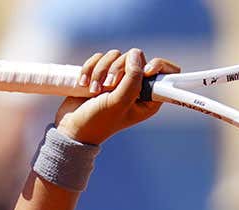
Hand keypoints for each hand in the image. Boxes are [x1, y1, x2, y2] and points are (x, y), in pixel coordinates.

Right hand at [54, 48, 180, 144]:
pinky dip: (90, 68)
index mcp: (149, 97)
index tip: (147, 70)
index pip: (166, 73)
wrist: (72, 127)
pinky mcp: (102, 73)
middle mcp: (136, 86)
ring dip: (101, 71)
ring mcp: (118, 79)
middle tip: (109, 87)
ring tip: (93, 91)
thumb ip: (133, 78)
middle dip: (118, 69)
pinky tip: (84, 84)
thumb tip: (136, 54)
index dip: (158, 66)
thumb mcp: (119, 101)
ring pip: (115, 55)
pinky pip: (100, 57)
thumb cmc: (99, 120)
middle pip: (136, 58)